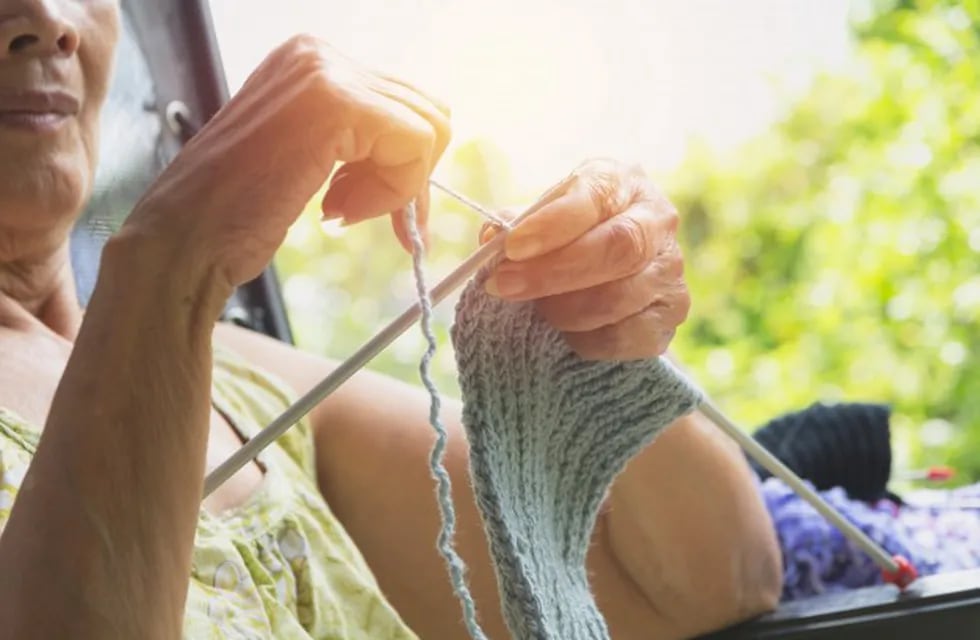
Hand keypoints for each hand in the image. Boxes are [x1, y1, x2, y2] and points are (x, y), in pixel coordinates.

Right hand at [122, 35, 449, 296]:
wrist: (184, 239)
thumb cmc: (236, 212)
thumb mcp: (306, 158)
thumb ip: (358, 143)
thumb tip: (425, 154)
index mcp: (308, 63)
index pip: (406, 105)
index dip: (401, 166)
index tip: (364, 205)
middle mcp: (316, 54)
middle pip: (426, 113)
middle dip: (405, 176)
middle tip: (352, 211)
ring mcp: (324, 71)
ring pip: (429, 130)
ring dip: (395, 187)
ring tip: (336, 209)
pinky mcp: (336, 102)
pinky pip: (416, 147)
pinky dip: (393, 193)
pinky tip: (335, 211)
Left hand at [483, 159, 688, 360]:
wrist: (614, 270)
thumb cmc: (570, 235)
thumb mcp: (544, 216)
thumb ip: (517, 224)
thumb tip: (492, 236)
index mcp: (623, 183)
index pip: (593, 198)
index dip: (552, 225)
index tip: (511, 247)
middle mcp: (657, 222)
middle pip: (617, 249)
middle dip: (553, 272)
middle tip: (504, 285)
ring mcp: (670, 270)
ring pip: (618, 298)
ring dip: (563, 310)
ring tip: (535, 308)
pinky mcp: (671, 314)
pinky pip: (625, 336)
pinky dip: (585, 339)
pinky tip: (566, 329)